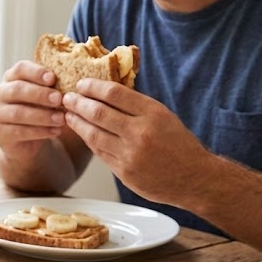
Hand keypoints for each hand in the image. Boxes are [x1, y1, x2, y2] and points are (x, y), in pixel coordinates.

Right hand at [0, 60, 65, 160]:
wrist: (25, 139)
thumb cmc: (38, 110)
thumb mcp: (44, 95)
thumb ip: (52, 87)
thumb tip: (74, 81)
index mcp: (11, 78)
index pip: (21, 68)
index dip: (37, 72)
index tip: (53, 78)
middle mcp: (0, 93)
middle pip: (17, 89)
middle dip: (40, 94)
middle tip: (59, 99)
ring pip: (18, 112)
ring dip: (42, 116)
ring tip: (61, 119)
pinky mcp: (0, 133)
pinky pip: (19, 131)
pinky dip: (40, 131)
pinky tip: (55, 131)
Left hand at [62, 78, 213, 204]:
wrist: (195, 178)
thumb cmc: (179, 144)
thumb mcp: (163, 116)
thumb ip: (136, 106)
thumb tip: (103, 92)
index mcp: (153, 113)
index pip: (114, 93)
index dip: (93, 87)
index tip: (81, 84)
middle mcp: (140, 132)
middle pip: (99, 113)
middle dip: (78, 103)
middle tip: (66, 97)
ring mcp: (130, 154)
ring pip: (93, 134)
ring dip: (77, 122)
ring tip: (67, 114)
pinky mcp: (124, 172)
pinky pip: (99, 152)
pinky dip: (88, 140)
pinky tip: (81, 132)